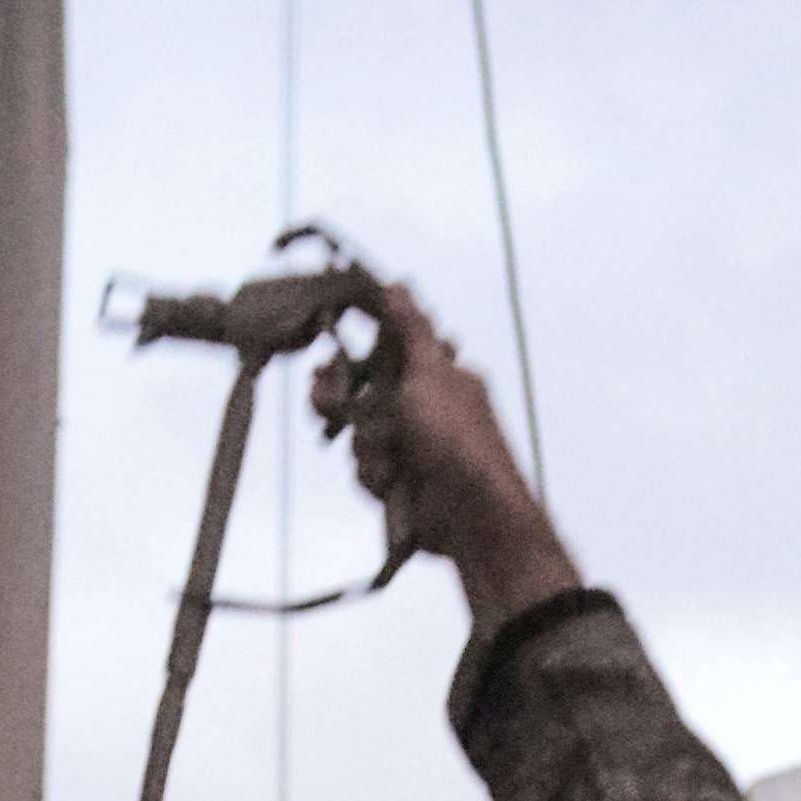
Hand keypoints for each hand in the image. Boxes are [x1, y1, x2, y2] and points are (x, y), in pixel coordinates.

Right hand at [311, 284, 578, 635]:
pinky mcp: (399, 482)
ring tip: (392, 460)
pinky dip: (376, 476)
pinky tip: (395, 484)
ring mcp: (409, 446)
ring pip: (358, 435)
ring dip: (369, 448)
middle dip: (342, 401)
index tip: (328, 346)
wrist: (474, 516)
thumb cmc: (460, 438)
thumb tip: (398, 284)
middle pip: (359, 393)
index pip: (383, 349)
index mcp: (435, 374)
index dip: (353, 350)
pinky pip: (365, 469)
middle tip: (326, 400)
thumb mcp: (433, 372)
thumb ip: (411, 329)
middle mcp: (421, 407)